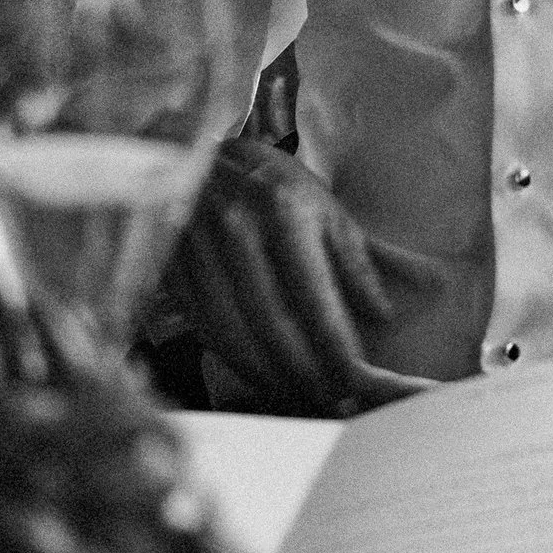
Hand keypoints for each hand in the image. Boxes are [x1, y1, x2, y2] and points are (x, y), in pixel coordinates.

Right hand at [165, 137, 438, 417]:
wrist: (194, 149)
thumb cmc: (270, 182)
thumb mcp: (322, 205)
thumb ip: (353, 260)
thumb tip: (381, 314)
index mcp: (283, 210)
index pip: (314, 298)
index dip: (335, 349)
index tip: (356, 384)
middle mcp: (236, 228)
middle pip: (272, 326)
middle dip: (304, 375)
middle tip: (330, 402)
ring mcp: (198, 248)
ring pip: (234, 335)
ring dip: (268, 377)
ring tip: (299, 398)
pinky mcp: (172, 266)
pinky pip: (205, 328)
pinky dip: (234, 360)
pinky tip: (258, 376)